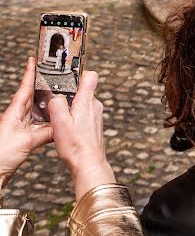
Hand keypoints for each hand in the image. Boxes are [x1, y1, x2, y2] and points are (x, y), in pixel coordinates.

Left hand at [0, 58, 53, 187]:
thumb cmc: (2, 155)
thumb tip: (61, 127)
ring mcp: (19, 128)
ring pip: (36, 112)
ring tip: (60, 97)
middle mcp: (16, 118)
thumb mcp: (27, 141)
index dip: (29, 74)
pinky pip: (39, 126)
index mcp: (14, 113)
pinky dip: (48, 122)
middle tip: (52, 75)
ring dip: (47, 105)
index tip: (33, 60)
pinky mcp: (23, 139)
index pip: (24, 89)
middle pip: (31, 97)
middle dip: (41, 86)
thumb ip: (46, 133)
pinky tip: (56, 122)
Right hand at [48, 71, 115, 201]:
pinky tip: (68, 128)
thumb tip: (56, 96)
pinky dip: (75, 117)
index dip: (79, 73)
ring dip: (72, 108)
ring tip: (62, 120)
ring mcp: (97, 115)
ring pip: (82, 103)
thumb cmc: (75, 145)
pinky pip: (84, 114)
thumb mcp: (59, 121)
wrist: (88, 163)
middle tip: (57, 103)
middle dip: (70, 94)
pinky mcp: (95, 125)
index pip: (90, 76)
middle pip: (83, 90)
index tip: (68, 74)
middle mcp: (95, 106)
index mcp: (87, 101)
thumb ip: (57, 103)